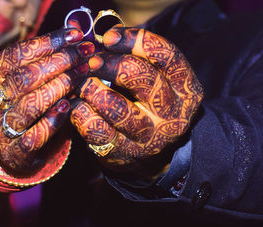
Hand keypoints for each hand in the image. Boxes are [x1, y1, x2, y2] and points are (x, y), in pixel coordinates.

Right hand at [0, 27, 94, 171]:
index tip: (74, 35)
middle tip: (85, 53)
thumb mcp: (19, 82)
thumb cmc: (19, 107)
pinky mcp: (13, 154)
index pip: (15, 55)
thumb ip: (38, 63)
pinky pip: (35, 135)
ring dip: (61, 86)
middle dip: (60, 61)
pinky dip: (53, 119)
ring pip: (30, 104)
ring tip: (82, 74)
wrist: (7, 150)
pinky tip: (67, 107)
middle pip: (25, 77)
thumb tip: (73, 38)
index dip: (48, 43)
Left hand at [70, 27, 202, 177]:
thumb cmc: (149, 107)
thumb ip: (135, 56)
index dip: (135, 40)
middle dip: (111, 64)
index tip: (109, 37)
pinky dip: (80, 112)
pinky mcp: (124, 153)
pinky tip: (76, 104)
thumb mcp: (155, 81)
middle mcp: (172, 114)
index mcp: (186, 89)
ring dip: (91, 89)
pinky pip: (96, 129)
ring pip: (116, 107)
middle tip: (92, 61)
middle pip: (142, 78)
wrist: (152, 156)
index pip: (167, 56)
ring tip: (81, 82)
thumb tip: (98, 34)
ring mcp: (149, 136)